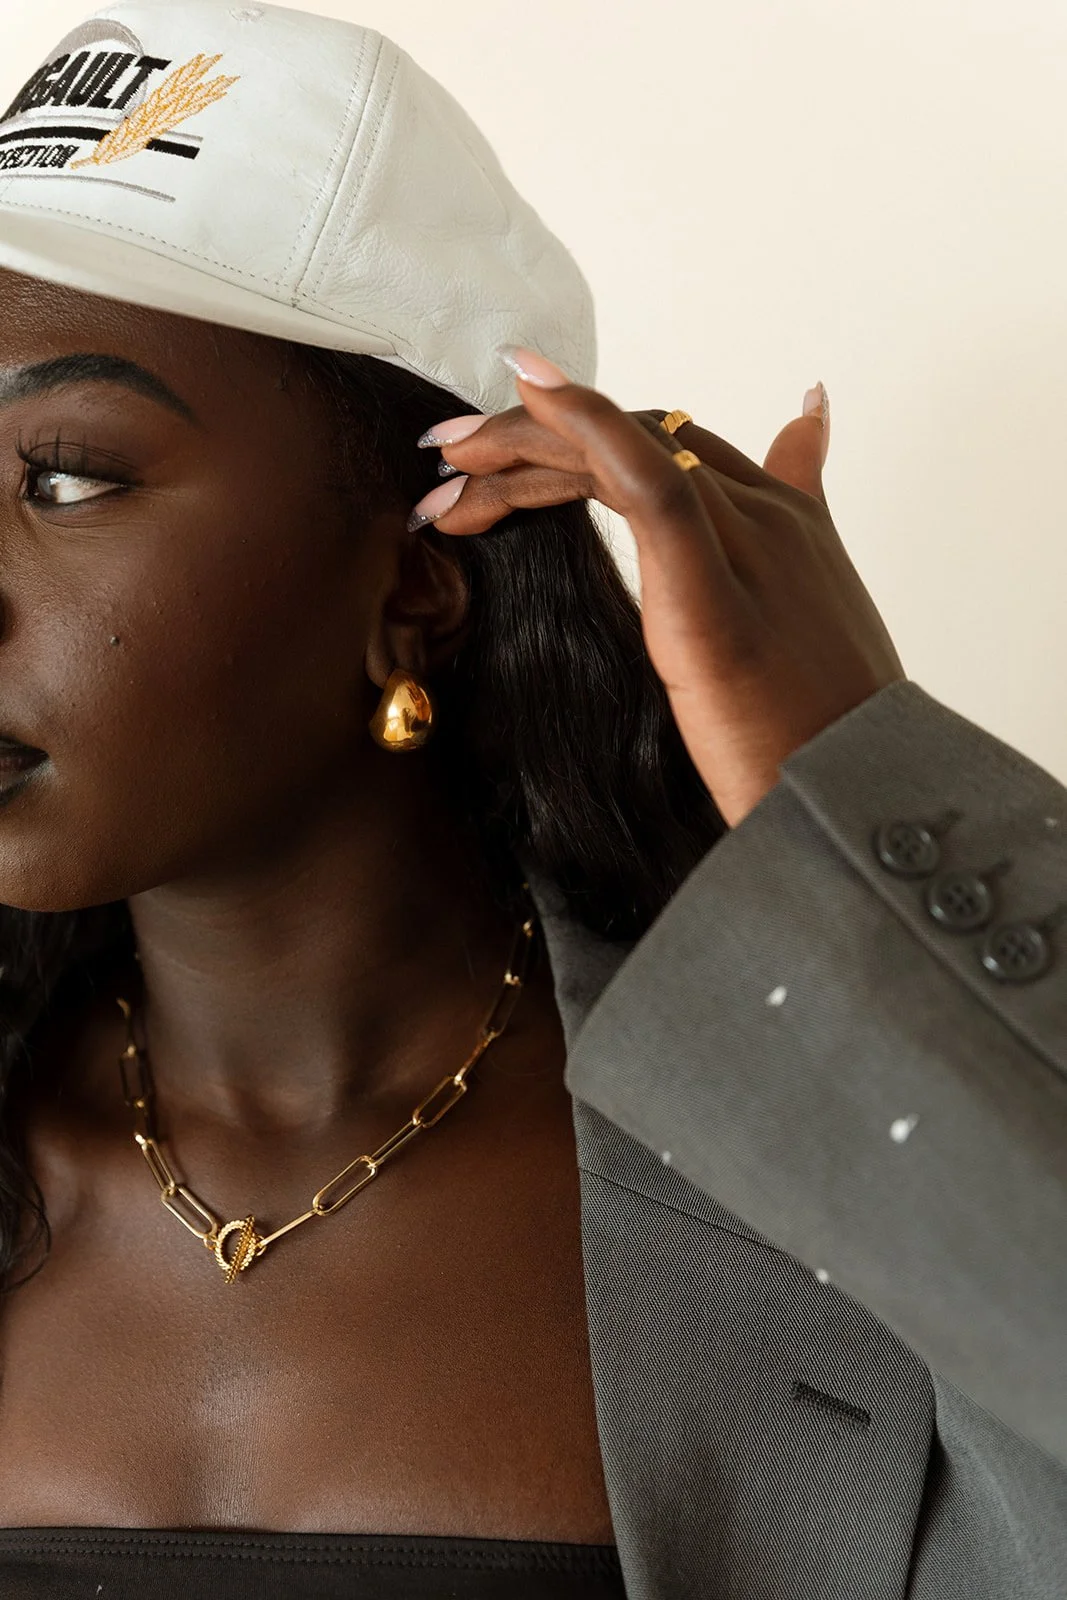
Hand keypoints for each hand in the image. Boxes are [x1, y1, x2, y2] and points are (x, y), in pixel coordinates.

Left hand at [412, 352, 904, 827]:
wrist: (854, 800)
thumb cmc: (818, 742)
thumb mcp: (792, 646)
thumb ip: (766, 576)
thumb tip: (768, 507)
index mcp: (786, 528)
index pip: (675, 448)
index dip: (587, 439)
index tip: (508, 459)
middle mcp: (767, 518)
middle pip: (640, 439)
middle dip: (537, 440)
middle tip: (452, 461)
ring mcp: (744, 545)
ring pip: (627, 450)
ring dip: (527, 441)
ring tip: (448, 463)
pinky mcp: (709, 590)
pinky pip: (649, 479)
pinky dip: (589, 423)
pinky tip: (532, 388)